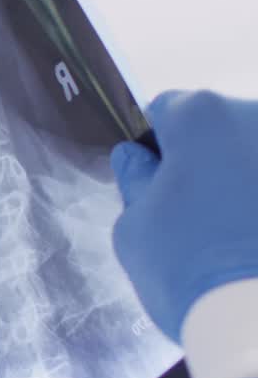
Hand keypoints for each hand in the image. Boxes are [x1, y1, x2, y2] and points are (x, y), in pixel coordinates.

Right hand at [112, 91, 257, 341]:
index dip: (154, 146)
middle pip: (221, 127)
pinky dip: (257, 207)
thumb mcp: (133, 228)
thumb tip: (136, 159)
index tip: (153, 181)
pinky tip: (253, 244)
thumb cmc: (186, 267)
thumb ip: (134, 181)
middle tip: (194, 215)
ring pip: (254, 157)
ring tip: (237, 235)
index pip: (165, 110)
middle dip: (206, 160)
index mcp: (201, 116)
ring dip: (244, 181)